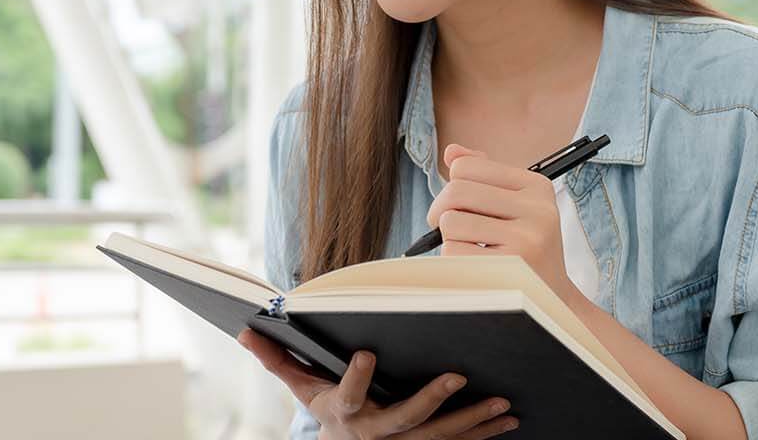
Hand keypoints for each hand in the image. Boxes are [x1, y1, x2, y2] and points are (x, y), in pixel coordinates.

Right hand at [238, 328, 517, 438]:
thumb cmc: (325, 408)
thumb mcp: (299, 388)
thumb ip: (277, 359)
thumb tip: (247, 328)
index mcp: (343, 414)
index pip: (346, 396)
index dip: (355, 378)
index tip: (367, 352)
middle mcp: (375, 434)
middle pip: (404, 420)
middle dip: (431, 400)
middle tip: (456, 375)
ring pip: (440, 436)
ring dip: (472, 421)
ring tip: (501, 403)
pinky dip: (484, 433)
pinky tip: (510, 419)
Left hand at [428, 143, 579, 306]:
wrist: (551, 299)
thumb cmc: (525, 248)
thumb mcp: (515, 206)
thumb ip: (483, 176)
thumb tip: (451, 151)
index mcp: (537, 186)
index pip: (466, 167)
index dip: (451, 185)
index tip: (456, 205)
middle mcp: (537, 209)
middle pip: (455, 192)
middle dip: (441, 211)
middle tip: (445, 227)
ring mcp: (527, 239)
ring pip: (451, 223)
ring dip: (450, 239)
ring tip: (472, 250)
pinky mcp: (510, 267)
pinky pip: (453, 252)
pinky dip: (454, 260)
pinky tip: (475, 266)